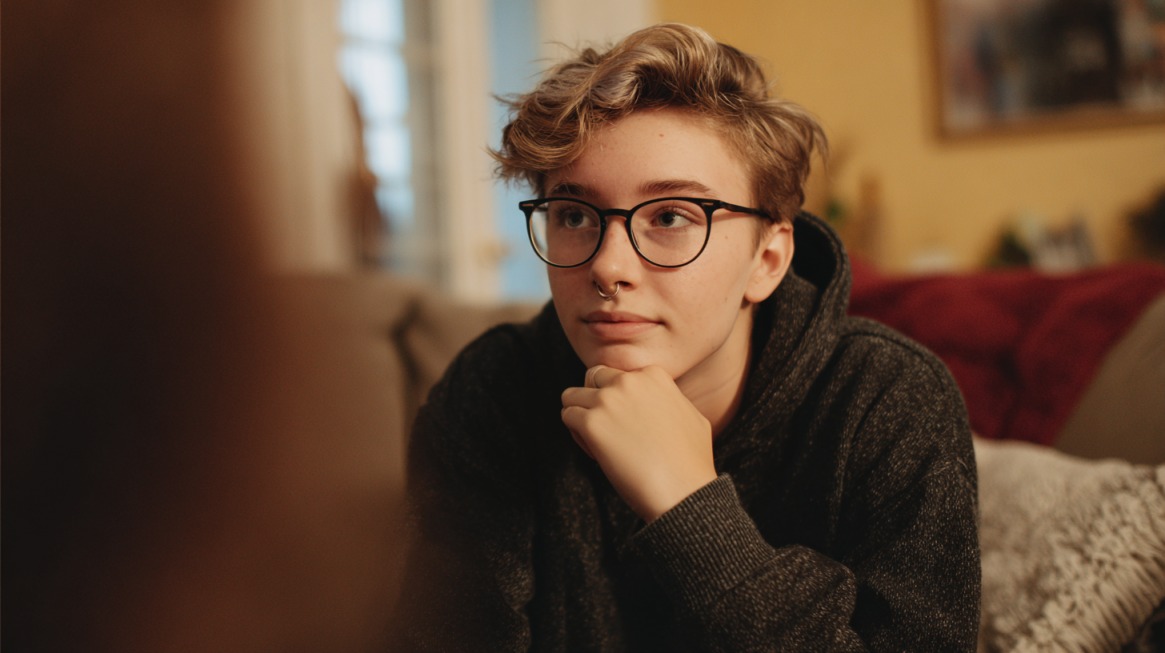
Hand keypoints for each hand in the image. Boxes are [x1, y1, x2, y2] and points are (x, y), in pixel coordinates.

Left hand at [561, 365, 717, 521]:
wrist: (683, 490)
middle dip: (594, 399)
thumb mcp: (692, 415)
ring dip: (579, 415)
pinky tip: (595, 452)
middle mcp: (628, 381)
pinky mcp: (591, 423)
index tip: (626, 421)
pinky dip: (576, 434)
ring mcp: (608, 400)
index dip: (617, 396)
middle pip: (592, 378)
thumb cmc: (691, 461)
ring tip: (597, 441)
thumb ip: (669, 399)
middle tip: (607, 429)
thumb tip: (661, 400)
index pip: (616, 373)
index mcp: (652, 374)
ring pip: (571, 395)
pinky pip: (568, 417)